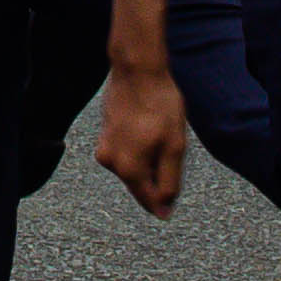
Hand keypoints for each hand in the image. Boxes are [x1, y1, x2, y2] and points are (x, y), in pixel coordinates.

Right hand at [96, 59, 192, 220]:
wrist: (137, 71)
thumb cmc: (159, 105)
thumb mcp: (174, 147)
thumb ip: (169, 182)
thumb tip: (164, 209)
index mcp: (128, 169)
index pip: (149, 201)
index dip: (167, 200)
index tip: (177, 185)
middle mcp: (111, 163)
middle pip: (141, 183)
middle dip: (158, 173)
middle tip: (170, 145)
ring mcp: (104, 148)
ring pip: (133, 167)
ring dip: (149, 159)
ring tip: (159, 132)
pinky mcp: (103, 135)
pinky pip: (126, 153)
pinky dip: (140, 148)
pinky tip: (148, 128)